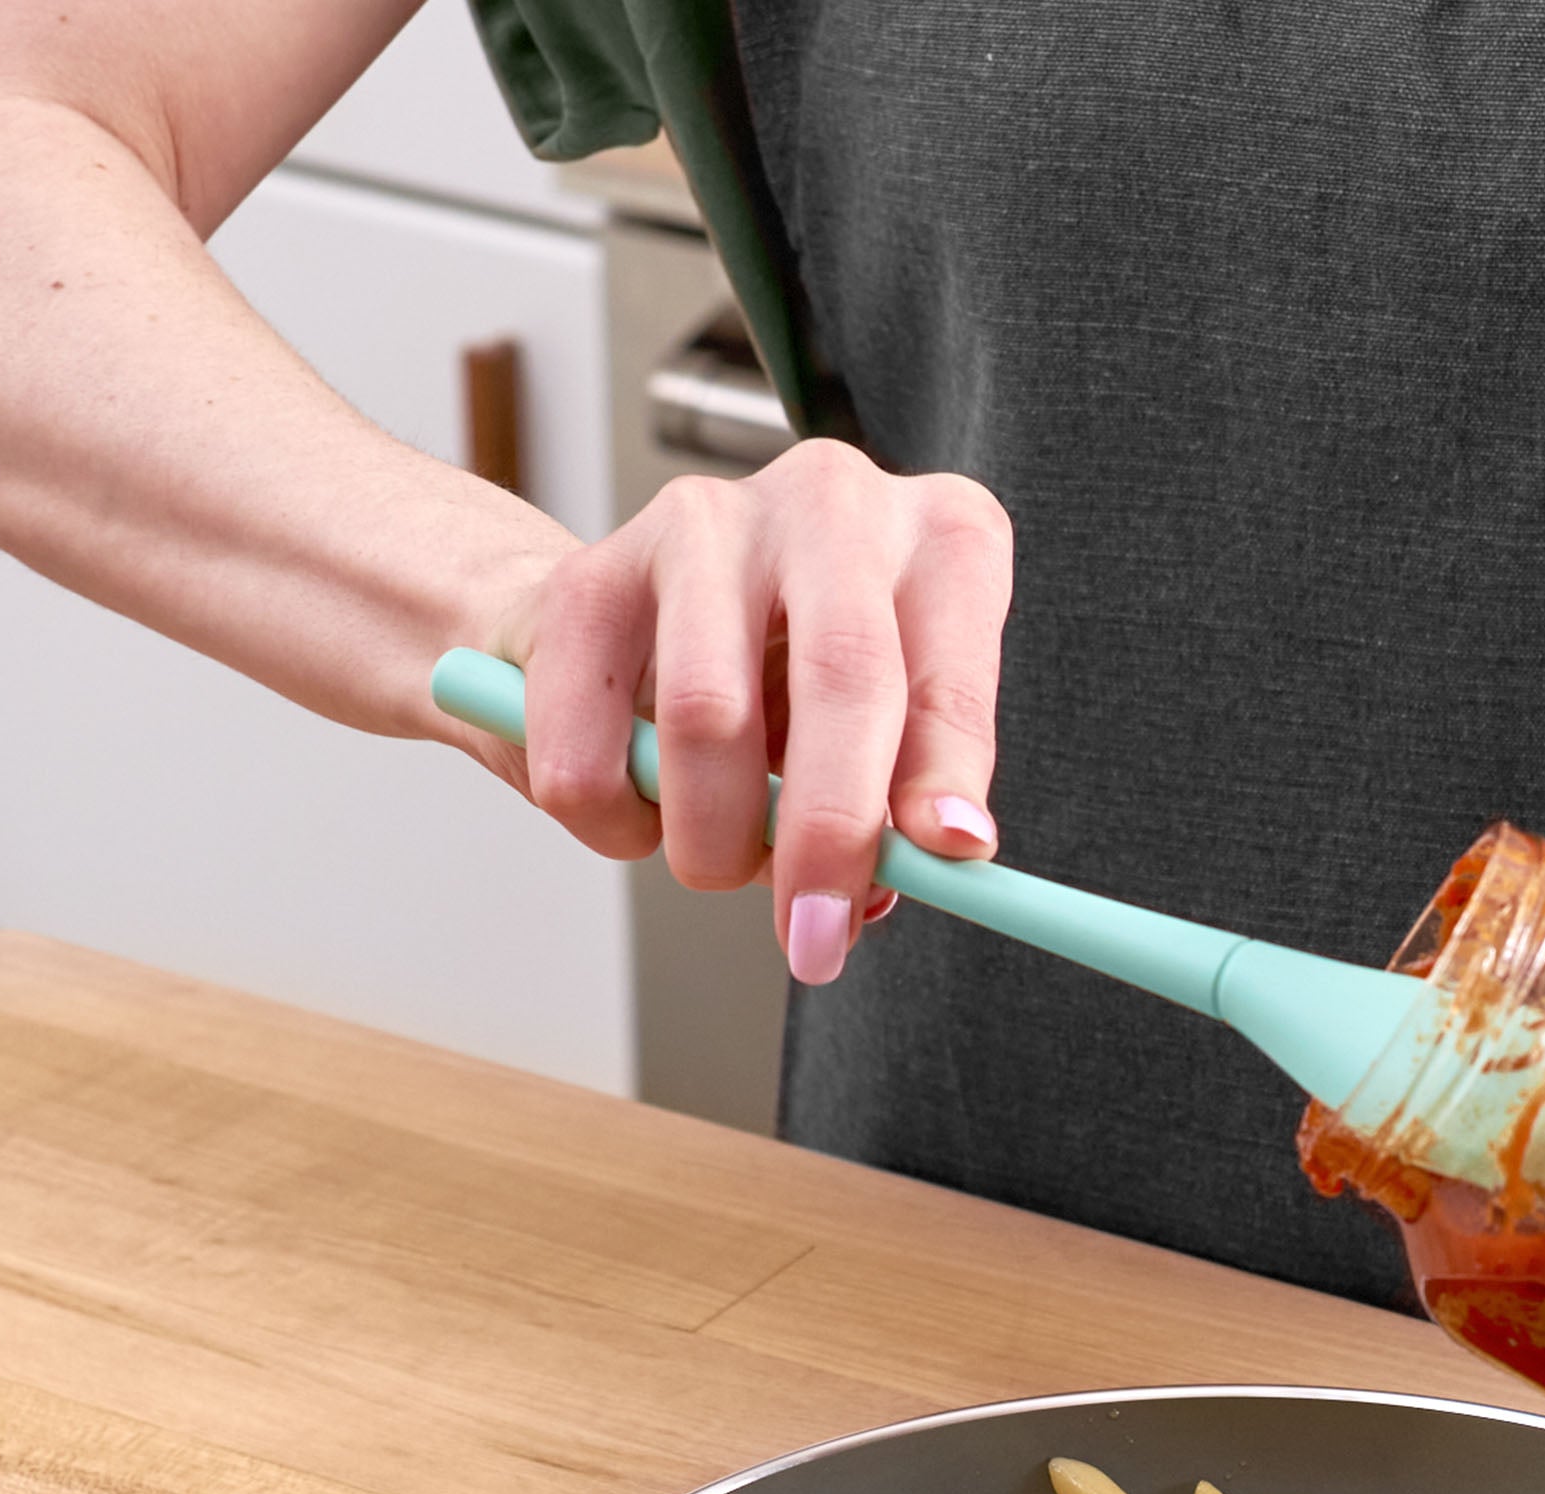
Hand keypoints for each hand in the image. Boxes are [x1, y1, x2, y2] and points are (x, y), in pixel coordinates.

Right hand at [466, 440, 1013, 984]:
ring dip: (711, 840)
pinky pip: (591, 749)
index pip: (954, 669)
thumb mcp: (878, 744)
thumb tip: (888, 882)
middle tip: (814, 937)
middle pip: (841, 675)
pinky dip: (614, 823)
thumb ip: (893, 806)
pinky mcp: (590, 575)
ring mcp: (705, 523)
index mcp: (940, 543)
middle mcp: (833, 504)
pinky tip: (637, 815)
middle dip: (828, 833)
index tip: (943, 855)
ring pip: (708, 717)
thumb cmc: (785, 690)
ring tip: (717, 861)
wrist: (627, 630)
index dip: (949, 771)